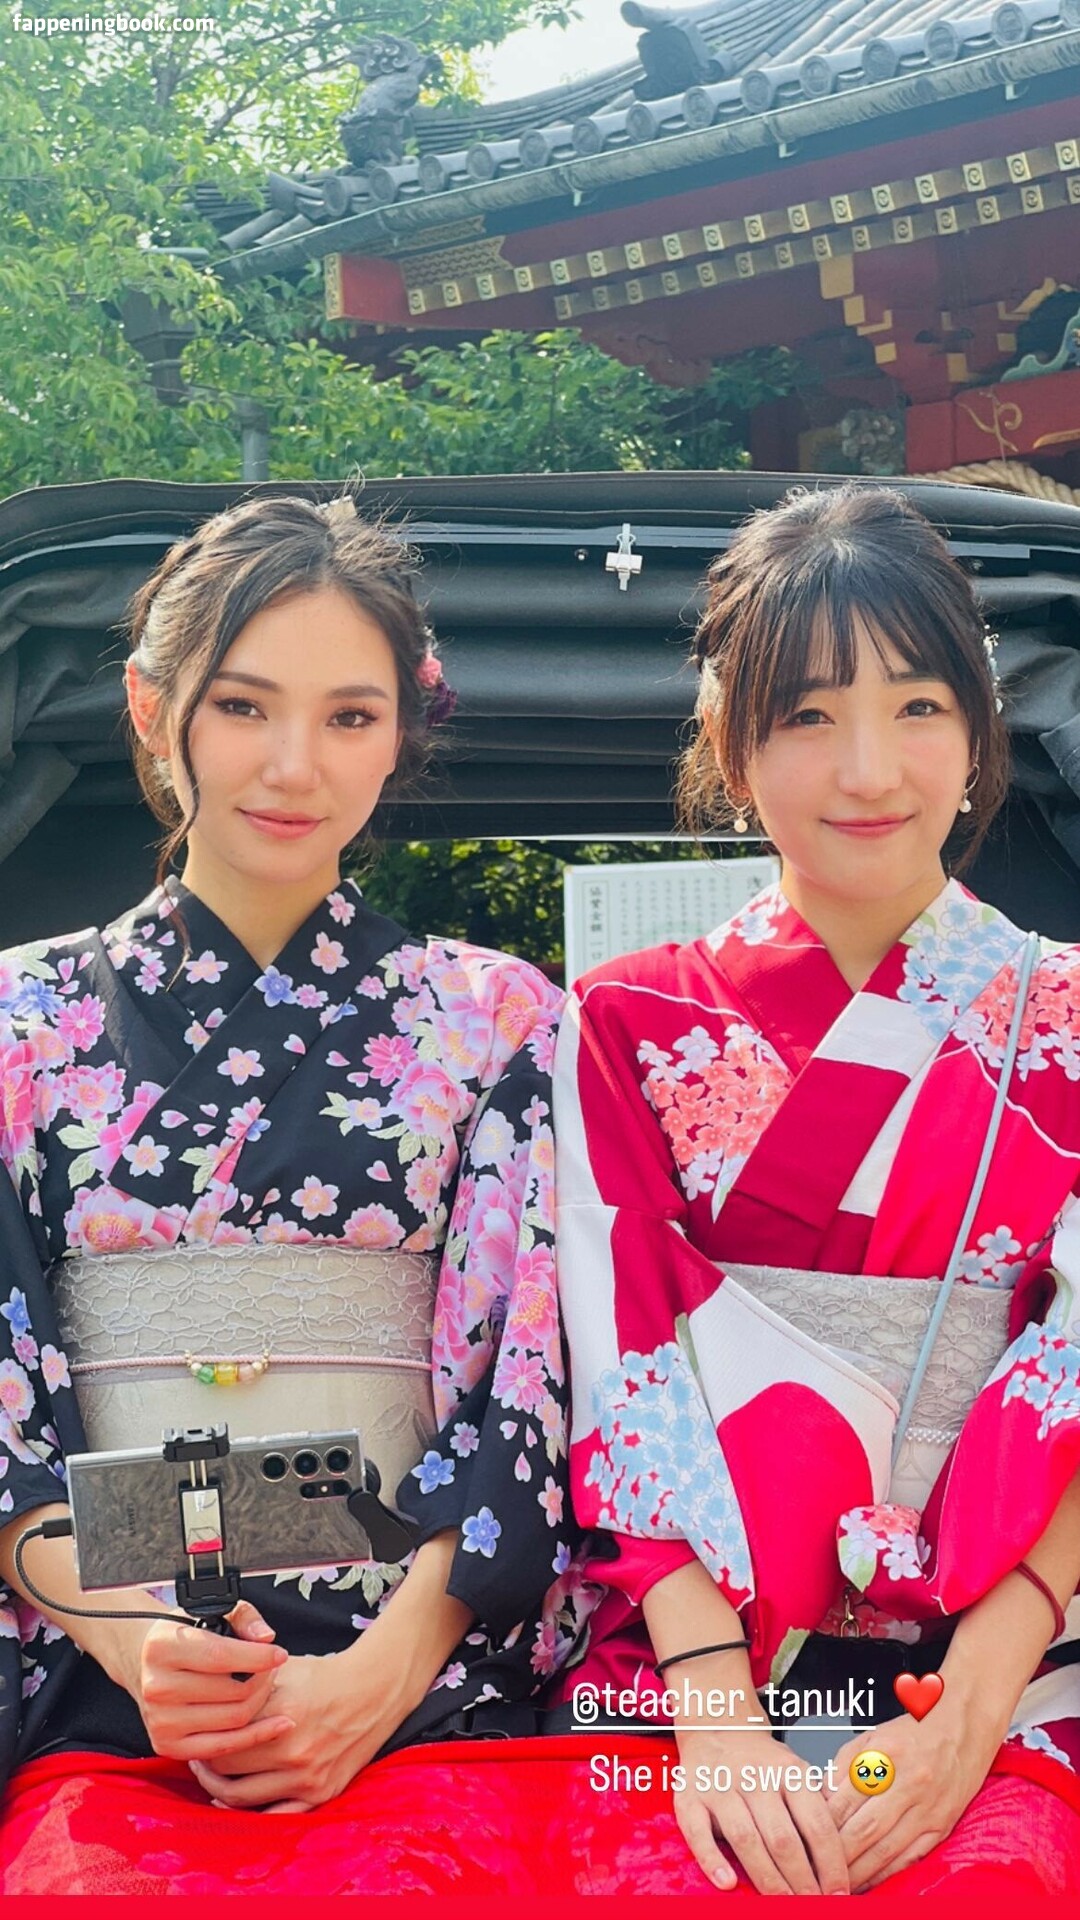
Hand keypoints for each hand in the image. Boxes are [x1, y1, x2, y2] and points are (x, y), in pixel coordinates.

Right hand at [123, 1600, 293, 1763]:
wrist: (144, 1663)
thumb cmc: (184, 1634)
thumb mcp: (210, 1611)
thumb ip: (245, 1617)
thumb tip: (266, 1637)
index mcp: (163, 1647)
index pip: (220, 1656)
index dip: (258, 1657)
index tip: (280, 1655)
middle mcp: (157, 1686)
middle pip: (232, 1692)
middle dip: (263, 1679)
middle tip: (271, 1669)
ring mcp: (160, 1720)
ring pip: (233, 1719)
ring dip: (260, 1702)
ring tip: (263, 1685)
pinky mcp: (167, 1745)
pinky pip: (223, 1746)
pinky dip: (255, 1736)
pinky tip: (277, 1724)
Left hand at [188, 1645, 405, 1813]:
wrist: (375, 1691)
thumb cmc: (325, 1675)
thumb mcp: (284, 1669)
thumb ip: (248, 1686)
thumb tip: (208, 1694)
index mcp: (283, 1713)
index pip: (224, 1736)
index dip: (203, 1736)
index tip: (196, 1732)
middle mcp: (294, 1749)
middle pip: (227, 1768)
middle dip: (205, 1763)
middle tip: (195, 1755)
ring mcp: (308, 1776)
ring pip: (242, 1797)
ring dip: (218, 1788)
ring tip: (211, 1776)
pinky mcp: (321, 1793)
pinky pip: (275, 1816)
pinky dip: (249, 1814)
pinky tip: (232, 1801)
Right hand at [674, 1728, 849, 1893]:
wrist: (717, 1727)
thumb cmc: (763, 1762)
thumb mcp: (796, 1771)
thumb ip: (815, 1809)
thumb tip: (844, 1860)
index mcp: (790, 1772)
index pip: (817, 1823)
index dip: (831, 1864)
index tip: (839, 1893)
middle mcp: (755, 1777)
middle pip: (782, 1837)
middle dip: (801, 1880)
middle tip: (813, 1906)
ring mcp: (720, 1787)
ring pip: (746, 1838)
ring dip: (767, 1878)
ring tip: (783, 1905)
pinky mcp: (690, 1798)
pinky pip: (698, 1832)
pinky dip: (712, 1860)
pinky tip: (727, 1884)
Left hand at [827, 1695, 1001, 1890]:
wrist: (963, 1726)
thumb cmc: (914, 1731)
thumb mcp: (871, 1735)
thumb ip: (844, 1765)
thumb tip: (821, 1798)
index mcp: (885, 1755)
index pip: (844, 1800)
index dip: (822, 1825)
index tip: (806, 1838)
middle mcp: (908, 1783)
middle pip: (863, 1830)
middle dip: (836, 1855)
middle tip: (816, 1867)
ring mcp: (927, 1809)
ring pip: (885, 1851)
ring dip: (858, 1871)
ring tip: (837, 1881)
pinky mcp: (942, 1827)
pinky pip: (910, 1859)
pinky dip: (887, 1874)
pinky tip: (868, 1880)